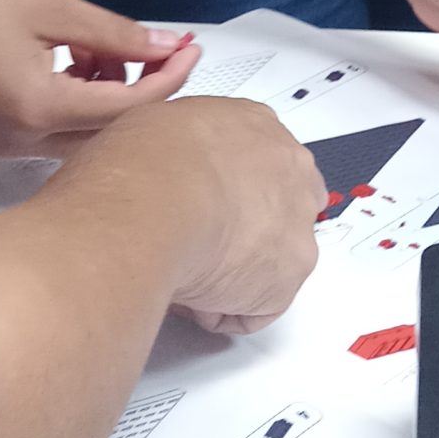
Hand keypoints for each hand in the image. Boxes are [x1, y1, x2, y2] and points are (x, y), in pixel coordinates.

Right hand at [0, 0, 197, 158]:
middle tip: (164, 46)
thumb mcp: (54, 8)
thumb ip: (117, 34)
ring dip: (108, 91)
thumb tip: (168, 47)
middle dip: (142, 88)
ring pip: (83, 129)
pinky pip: (54, 124)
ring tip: (103, 42)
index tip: (193, 47)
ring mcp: (2, 139)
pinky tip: (77, 56)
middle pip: (108, 130)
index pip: (128, 109)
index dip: (169, 77)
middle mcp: (18, 138)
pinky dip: (78, 94)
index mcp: (35, 109)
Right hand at [63, 97, 325, 335]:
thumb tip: (157, 167)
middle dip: (243, 232)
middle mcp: (291, 170)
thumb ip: (179, 146)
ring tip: (184, 272)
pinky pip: (256, 309)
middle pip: (278, 209)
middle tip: (195, 244)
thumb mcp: (154, 125)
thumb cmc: (141, 159)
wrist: (154, 199)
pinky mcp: (287, 278)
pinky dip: (223, 311)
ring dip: (233, 274)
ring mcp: (297, 225)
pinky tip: (190, 296)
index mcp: (257, 126)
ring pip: (270, 261)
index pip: (257, 163)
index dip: (226, 194)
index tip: (195, 209)